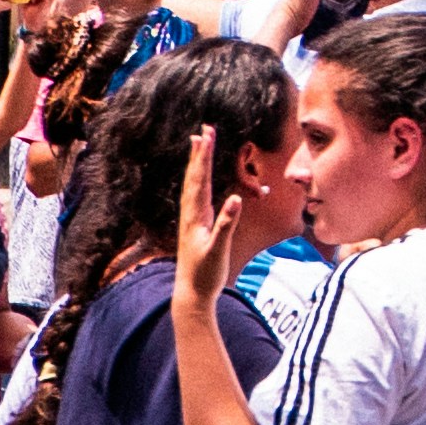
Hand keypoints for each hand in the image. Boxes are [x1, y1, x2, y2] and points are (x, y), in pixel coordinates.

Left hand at [169, 128, 258, 306]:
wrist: (191, 294)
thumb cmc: (205, 274)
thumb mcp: (217, 250)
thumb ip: (227, 224)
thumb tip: (236, 198)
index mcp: (195, 217)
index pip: (199, 180)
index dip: (203, 157)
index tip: (207, 135)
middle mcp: (190, 214)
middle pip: (193, 177)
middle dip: (199, 153)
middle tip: (204, 130)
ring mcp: (191, 219)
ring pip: (192, 185)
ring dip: (196, 163)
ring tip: (198, 144)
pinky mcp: (196, 225)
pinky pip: (196, 195)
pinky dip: (198, 179)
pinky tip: (200, 176)